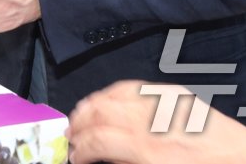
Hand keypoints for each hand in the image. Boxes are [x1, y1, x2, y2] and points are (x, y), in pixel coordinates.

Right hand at [66, 80, 245, 163]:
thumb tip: (106, 157)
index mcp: (149, 152)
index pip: (98, 141)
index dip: (79, 149)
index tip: (74, 157)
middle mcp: (153, 124)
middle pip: (100, 113)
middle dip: (79, 125)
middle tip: (70, 138)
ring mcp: (163, 105)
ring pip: (113, 95)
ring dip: (92, 106)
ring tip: (81, 117)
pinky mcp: (175, 96)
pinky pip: (135, 88)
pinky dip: (114, 92)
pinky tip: (107, 101)